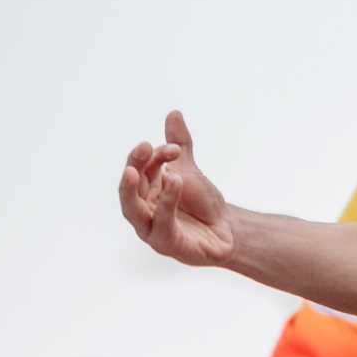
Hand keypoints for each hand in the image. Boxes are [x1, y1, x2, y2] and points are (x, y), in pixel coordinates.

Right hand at [119, 110, 235, 267]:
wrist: (227, 231)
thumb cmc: (201, 203)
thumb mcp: (189, 170)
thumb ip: (180, 144)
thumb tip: (174, 112)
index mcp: (143, 191)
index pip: (139, 169)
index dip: (150, 156)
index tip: (173, 147)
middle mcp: (142, 210)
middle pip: (129, 187)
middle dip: (134, 166)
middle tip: (144, 148)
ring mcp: (151, 229)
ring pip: (133, 210)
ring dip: (134, 189)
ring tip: (140, 169)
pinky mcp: (167, 244)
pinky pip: (162, 224)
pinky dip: (166, 203)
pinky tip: (175, 183)